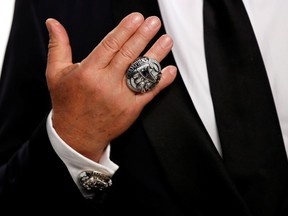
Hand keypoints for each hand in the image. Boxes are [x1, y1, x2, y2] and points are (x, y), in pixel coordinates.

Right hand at [45, 12, 176, 161]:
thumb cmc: (67, 104)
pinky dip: (161, 80)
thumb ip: (58, 47)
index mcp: (88, 72)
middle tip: (154, 22)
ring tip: (166, 40)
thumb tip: (54, 23)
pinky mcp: (131, 109)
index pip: (110, 45)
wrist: (76, 136)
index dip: (125, 30)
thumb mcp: (56, 74)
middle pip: (128, 54)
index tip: (137, 18)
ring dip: (156, 54)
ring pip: (141, 71)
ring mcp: (121, 97)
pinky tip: (169, 70)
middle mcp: (106, 83)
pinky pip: (149, 92)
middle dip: (143, 36)